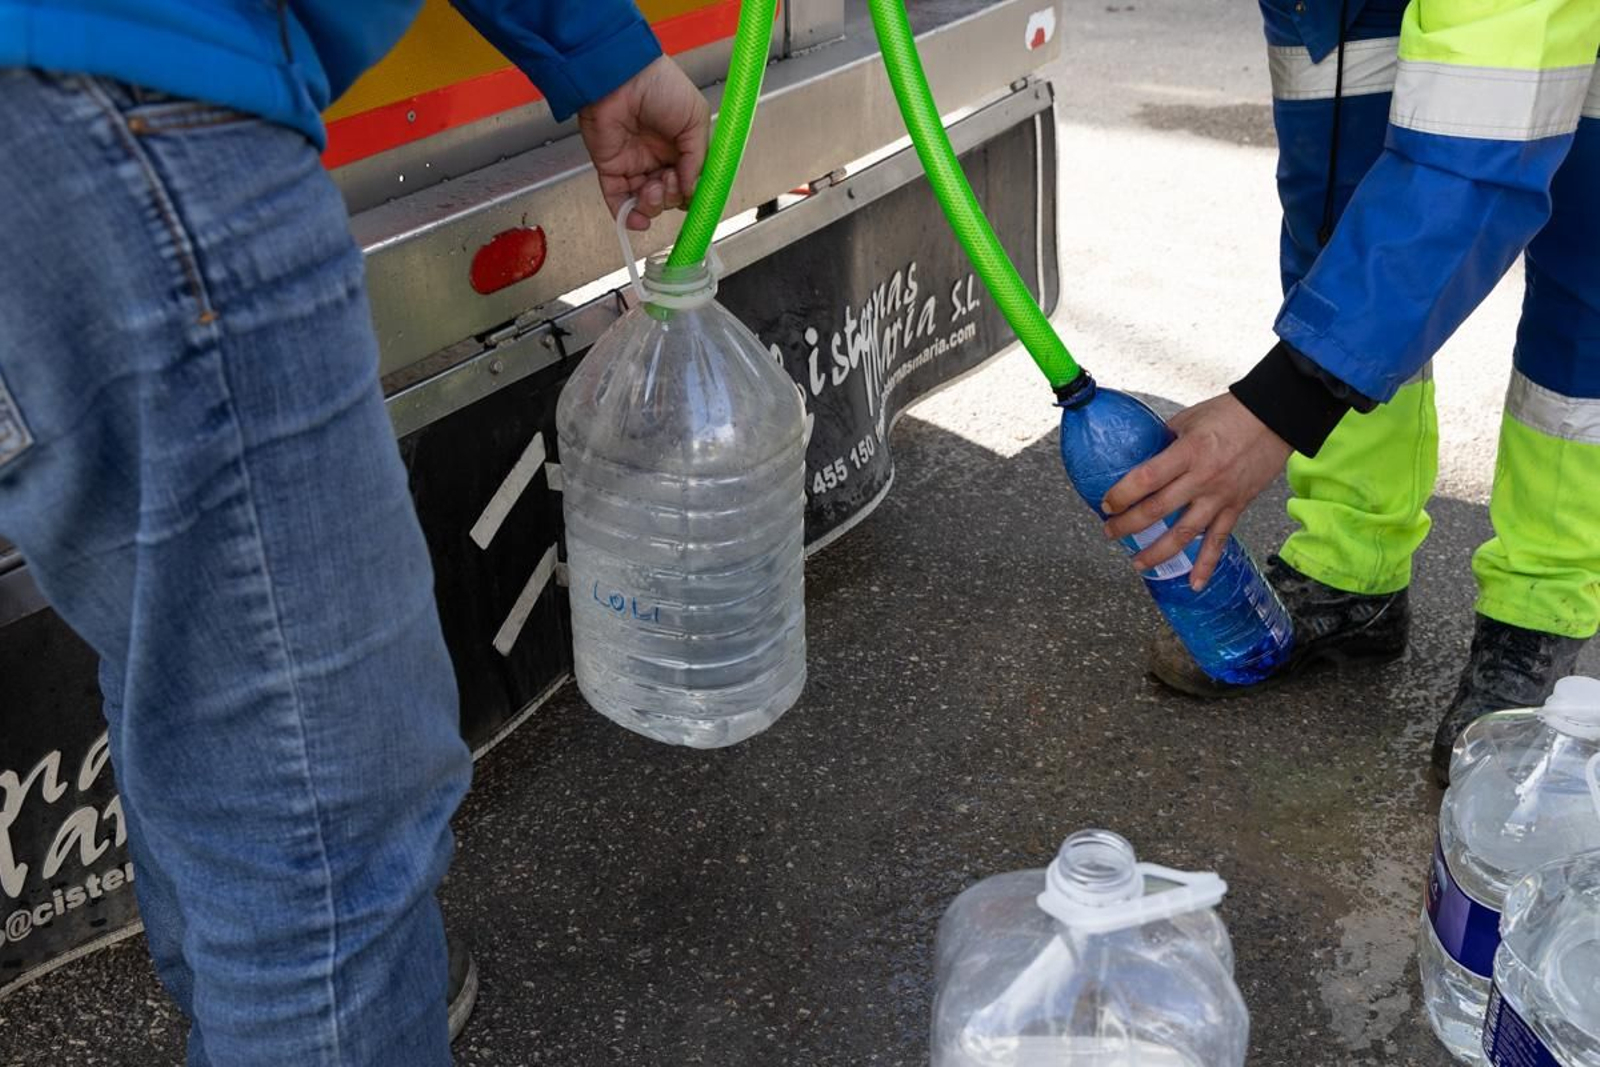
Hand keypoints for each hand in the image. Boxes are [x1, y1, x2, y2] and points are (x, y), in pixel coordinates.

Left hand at [578, 56, 709, 230]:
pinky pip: (618, 200)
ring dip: (653, 206)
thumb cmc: (660, 86)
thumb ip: (697, 158)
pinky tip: (637, 219)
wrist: (622, 76)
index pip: (688, 183)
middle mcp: (658, 158)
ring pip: (645, 202)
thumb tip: (692, 189)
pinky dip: (627, 216)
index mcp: (680, 147)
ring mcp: (634, 164)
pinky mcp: (611, 167)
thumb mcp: (695, 119)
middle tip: (670, 180)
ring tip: (653, 189)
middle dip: (672, 197)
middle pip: (669, 196)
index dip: (691, 194)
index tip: (693, 195)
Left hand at [1100, 393, 1291, 590]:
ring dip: (1157, 553)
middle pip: (1157, 510)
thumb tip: (1142, 456)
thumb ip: (1165, 440)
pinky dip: (1206, 565)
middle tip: (1110, 532)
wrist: (1277, 418)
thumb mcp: (1189, 418)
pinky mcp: (1237, 507)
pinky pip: (1219, 541)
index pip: (1146, 479)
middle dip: (1128, 526)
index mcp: (1187, 452)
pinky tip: (1194, 585)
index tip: (1106, 504)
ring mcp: (1220, 496)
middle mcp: (1202, 478)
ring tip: (1137, 564)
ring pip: (1184, 534)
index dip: (1122, 495)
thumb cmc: (1230, 413)